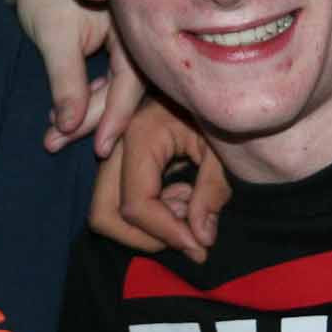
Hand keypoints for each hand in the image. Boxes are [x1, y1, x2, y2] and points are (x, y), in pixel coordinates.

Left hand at [0, 0, 124, 151]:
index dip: (114, 117)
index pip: (131, 82)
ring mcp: (119, 36)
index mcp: (131, 24)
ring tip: (52, 134)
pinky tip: (61, 111)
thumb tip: (71, 128)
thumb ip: (67, 83)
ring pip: (108, 85)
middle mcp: (132, 31)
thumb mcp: (54, 37)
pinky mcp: (103, 40)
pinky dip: (81, 95)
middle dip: (88, 118)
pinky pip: (101, 75)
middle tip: (56, 143)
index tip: (100, 148)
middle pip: (120, 88)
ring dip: (82, 111)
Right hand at [88, 98, 229, 262]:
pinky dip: (150, 210)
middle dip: (147, 237)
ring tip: (188, 206)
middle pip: (105, 213)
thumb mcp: (226, 150)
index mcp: (141, 134)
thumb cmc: (225, 111)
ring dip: (147, 224)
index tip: (200, 248)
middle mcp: (117, 143)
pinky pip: (120, 199)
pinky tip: (182, 192)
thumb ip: (212, 193)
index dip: (167, 234)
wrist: (222, 83)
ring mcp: (114, 150)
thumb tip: (200, 240)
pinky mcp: (122, 158)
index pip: (136, 204)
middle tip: (191, 235)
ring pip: (106, 210)